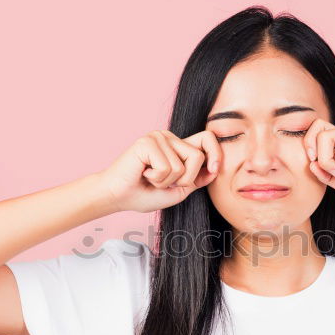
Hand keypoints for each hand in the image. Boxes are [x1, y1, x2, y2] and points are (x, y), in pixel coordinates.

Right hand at [98, 129, 222, 212]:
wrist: (119, 197)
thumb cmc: (145, 194)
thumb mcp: (179, 190)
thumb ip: (196, 179)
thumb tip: (214, 169)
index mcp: (178, 146)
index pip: (207, 138)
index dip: (216, 153)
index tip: (214, 170)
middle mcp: (169, 137)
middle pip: (198, 155)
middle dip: (186, 178)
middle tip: (165, 182)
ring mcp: (158, 137)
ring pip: (182, 165)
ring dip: (166, 181)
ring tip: (151, 178)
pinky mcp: (147, 142)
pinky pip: (166, 167)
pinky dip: (157, 178)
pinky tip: (143, 174)